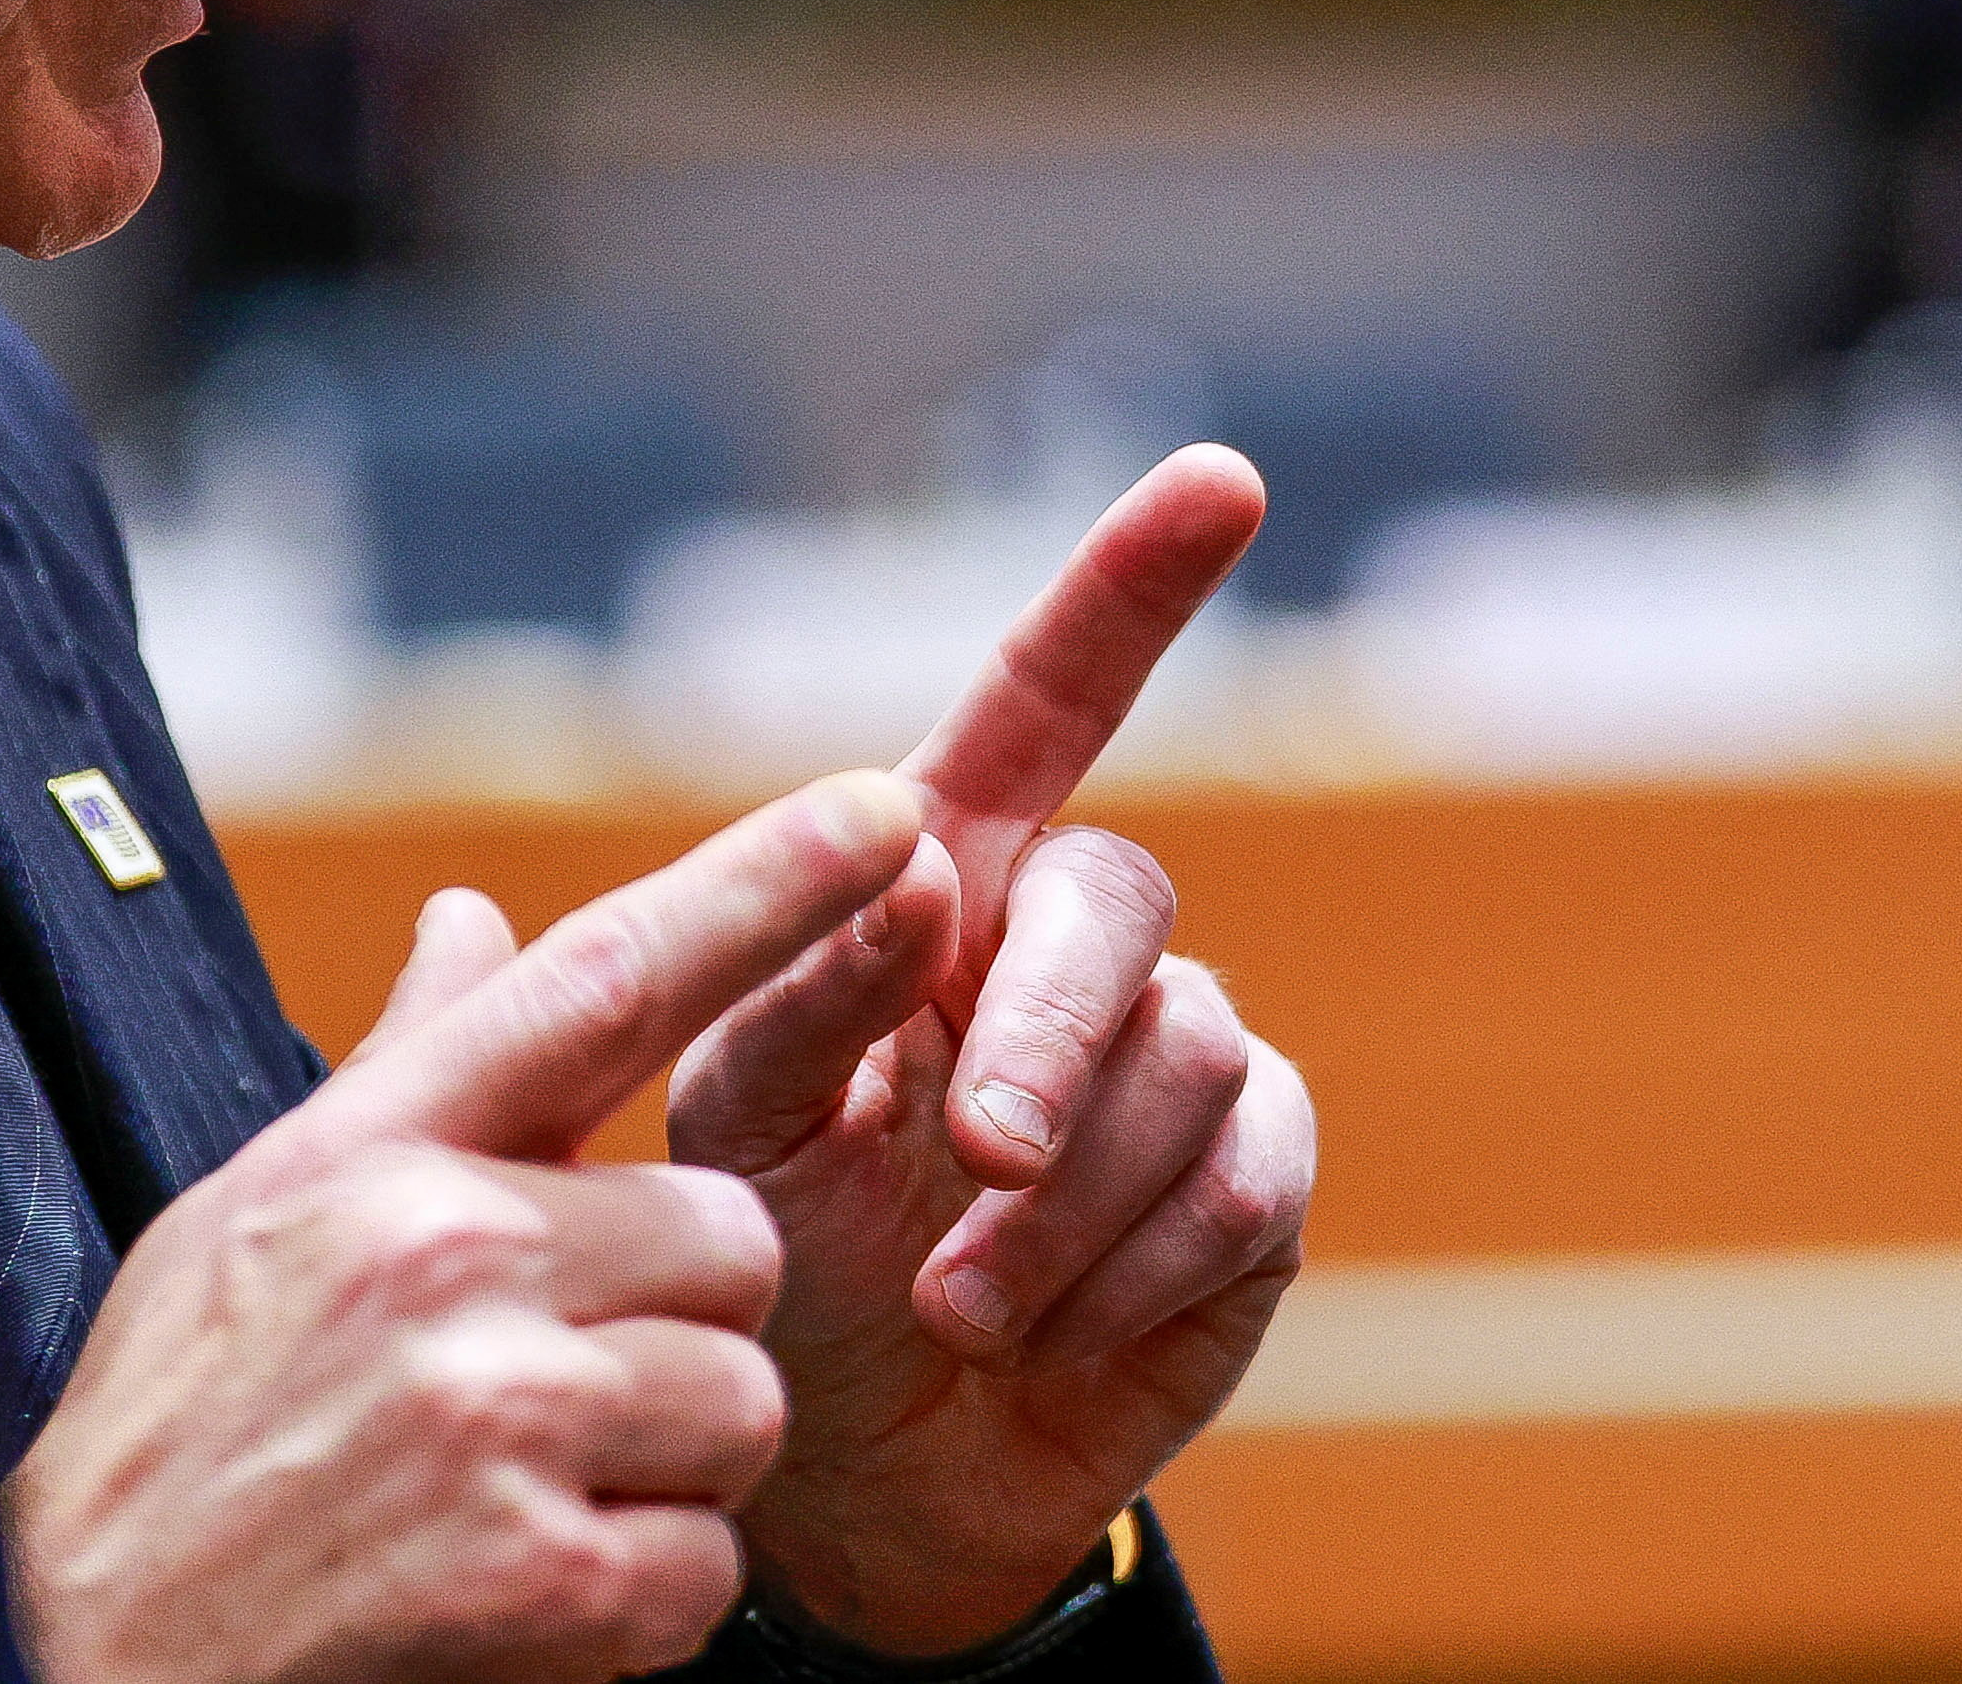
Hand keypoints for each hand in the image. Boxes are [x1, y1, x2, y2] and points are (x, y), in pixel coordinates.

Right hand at [5, 770, 934, 1683]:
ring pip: (739, 1401)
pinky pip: (704, 1565)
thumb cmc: (175, 1441)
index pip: (606, 980)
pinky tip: (523, 1610)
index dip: (767, 887)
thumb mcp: (254, 1223)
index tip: (889, 809)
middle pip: (731, 1238)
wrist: (68, 1663)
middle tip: (555, 1403)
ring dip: (666, 1477)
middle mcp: (442, 1251)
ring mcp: (490, 1409)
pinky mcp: (529, 1571)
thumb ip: (403, 1074)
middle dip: (682, 1328)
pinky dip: (639, 1613)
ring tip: (521, 1506)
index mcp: (377, 1152)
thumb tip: (473, 914)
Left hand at [669, 449, 1319, 1657]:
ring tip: (954, 1306)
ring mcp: (1178, 1064)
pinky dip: (1128, 1277)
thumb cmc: (762, 1268)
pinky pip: (1240, 1187)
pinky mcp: (1250, 1189)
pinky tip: (1046, 1337)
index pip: (1046, 702)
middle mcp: (1072, 953)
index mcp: (940, 888)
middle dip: (1048, 1025)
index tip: (1220, 478)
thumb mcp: (710, 1126)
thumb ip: (768, 987)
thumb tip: (901, 861)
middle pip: (1117, 900)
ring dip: (1057, 1210)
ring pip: (1180, 1062)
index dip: (1131, 586)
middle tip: (978, 1153)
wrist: (852, 1483)